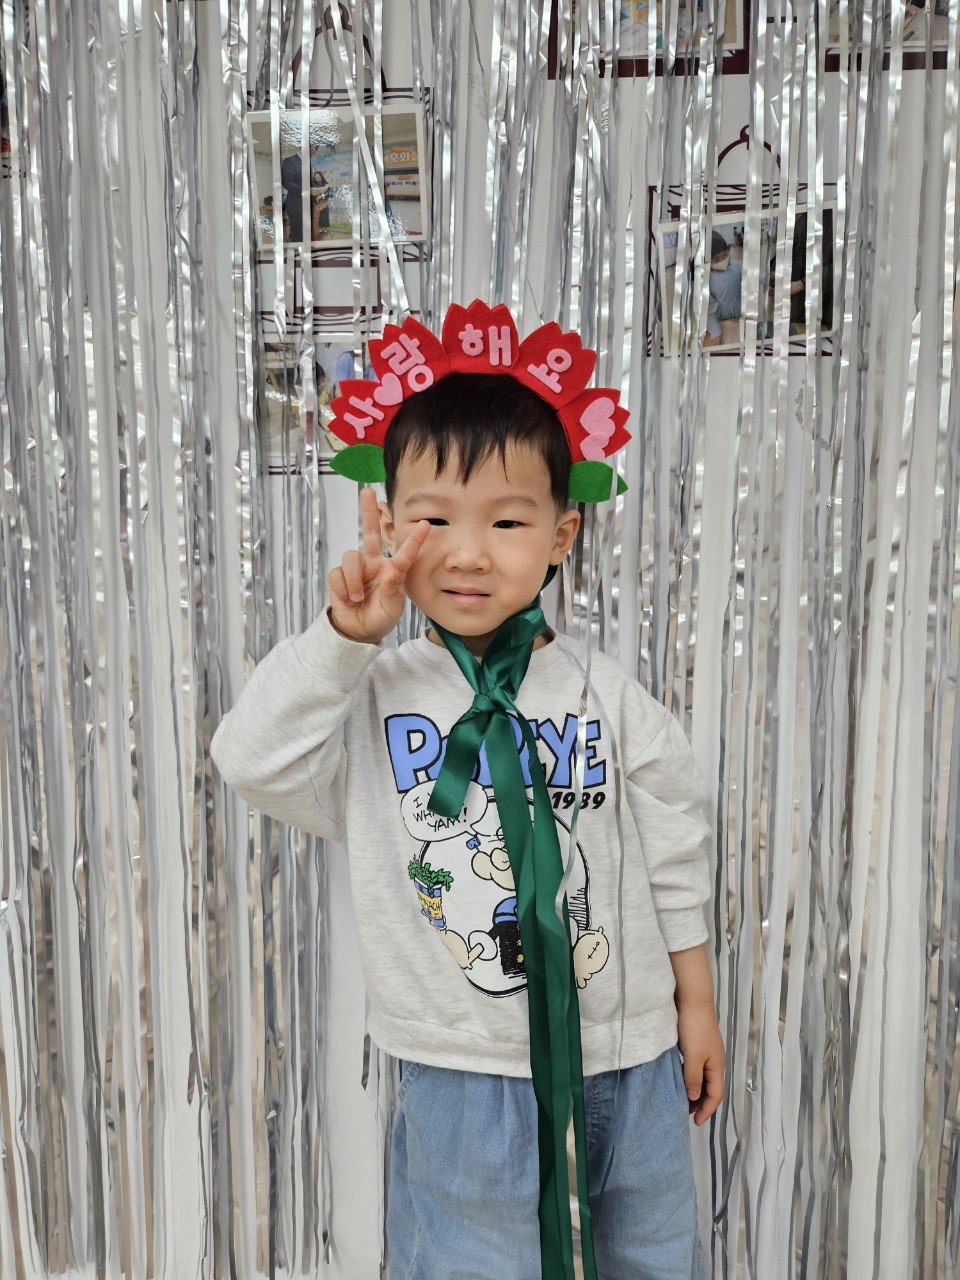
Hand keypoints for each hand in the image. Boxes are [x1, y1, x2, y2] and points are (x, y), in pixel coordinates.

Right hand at [327, 487, 429, 643]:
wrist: (360, 631)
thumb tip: (388, 572)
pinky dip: (344, 589)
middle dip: (367, 511)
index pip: (404, 553)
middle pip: (370, 531)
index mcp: (392, 569)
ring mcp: (356, 568)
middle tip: (367, 491)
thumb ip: (392, 590)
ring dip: (354, 579)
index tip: (425, 524)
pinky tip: (349, 599)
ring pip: (351, 556)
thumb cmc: (380, 616)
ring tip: (357, 598)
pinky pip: (338, 574)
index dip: (414, 540)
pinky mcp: (338, 577)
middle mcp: (374, 563)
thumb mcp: (393, 607)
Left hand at [676, 1000, 724, 1125]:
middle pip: (711, 1088)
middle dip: (701, 1102)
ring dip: (695, 1090)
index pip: (715, 1095)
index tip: (695, 1122)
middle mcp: (715, 1060)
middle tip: (686, 1113)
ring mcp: (708, 1051)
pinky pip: (697, 1067)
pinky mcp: (699, 1043)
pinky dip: (691, 1077)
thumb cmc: (694, 1029)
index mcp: (717, 1066)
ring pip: (703, 1078)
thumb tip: (694, 1098)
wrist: (693, 1000)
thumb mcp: (693, 1057)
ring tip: (682, 1099)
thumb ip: (693, 1078)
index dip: (707, 1110)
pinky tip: (680, 1078)